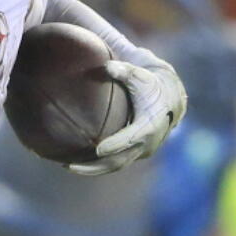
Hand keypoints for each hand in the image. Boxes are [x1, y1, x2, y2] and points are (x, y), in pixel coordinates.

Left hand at [67, 58, 186, 175]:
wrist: (169, 99)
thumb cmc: (149, 84)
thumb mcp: (140, 75)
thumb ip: (124, 70)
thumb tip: (108, 66)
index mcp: (149, 125)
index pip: (131, 139)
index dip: (115, 145)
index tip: (97, 148)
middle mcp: (146, 143)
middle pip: (119, 161)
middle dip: (95, 166)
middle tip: (69, 165)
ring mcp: (140, 150)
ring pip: (115, 166)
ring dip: (92, 169)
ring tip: (66, 166)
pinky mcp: (134, 152)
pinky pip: (115, 162)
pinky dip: (97, 165)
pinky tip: (75, 162)